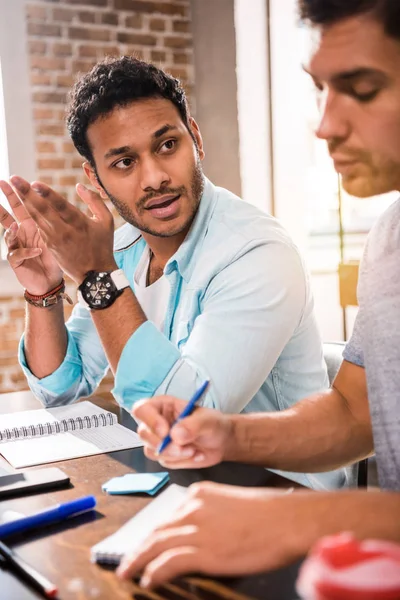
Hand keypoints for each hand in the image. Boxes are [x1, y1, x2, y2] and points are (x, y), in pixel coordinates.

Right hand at [0, 180, 62, 294]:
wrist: (51, 281)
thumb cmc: (54, 257)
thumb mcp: (55, 236)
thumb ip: (52, 221)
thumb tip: (57, 202)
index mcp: (32, 225)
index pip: (23, 206)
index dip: (18, 193)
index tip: (13, 178)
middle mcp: (21, 234)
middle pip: (9, 215)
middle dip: (5, 202)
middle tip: (1, 184)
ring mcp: (16, 246)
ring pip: (7, 235)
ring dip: (11, 230)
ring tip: (16, 225)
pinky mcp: (17, 261)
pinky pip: (17, 254)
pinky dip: (27, 252)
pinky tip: (37, 251)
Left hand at [8, 175, 116, 283]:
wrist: (95, 274)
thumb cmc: (103, 245)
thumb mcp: (107, 221)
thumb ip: (95, 201)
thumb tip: (79, 186)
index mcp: (79, 223)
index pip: (60, 205)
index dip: (46, 194)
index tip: (34, 183)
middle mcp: (64, 231)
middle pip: (42, 209)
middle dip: (26, 193)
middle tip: (14, 178)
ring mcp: (54, 239)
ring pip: (36, 217)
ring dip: (24, 202)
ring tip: (14, 187)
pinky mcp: (49, 245)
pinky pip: (39, 227)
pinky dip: (31, 214)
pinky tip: (23, 202)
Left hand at [117, 481, 303, 588]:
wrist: (287, 519)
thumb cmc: (269, 513)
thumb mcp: (232, 504)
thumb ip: (211, 515)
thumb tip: (201, 534)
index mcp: (200, 494)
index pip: (168, 516)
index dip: (152, 533)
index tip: (144, 543)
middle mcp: (193, 508)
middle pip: (156, 529)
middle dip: (138, 547)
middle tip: (126, 560)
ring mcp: (196, 529)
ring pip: (155, 545)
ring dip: (137, 561)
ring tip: (127, 572)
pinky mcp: (203, 551)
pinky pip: (168, 563)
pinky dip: (154, 572)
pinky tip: (148, 580)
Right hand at [132, 395, 232, 467]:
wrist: (222, 441)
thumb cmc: (213, 424)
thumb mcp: (207, 420)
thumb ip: (192, 425)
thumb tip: (175, 435)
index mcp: (163, 406)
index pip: (142, 409)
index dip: (150, 421)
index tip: (166, 432)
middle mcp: (156, 422)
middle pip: (144, 433)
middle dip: (164, 445)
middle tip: (186, 447)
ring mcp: (159, 440)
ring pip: (151, 451)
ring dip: (174, 455)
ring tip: (194, 450)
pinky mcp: (164, 455)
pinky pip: (164, 462)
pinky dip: (181, 461)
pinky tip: (196, 455)